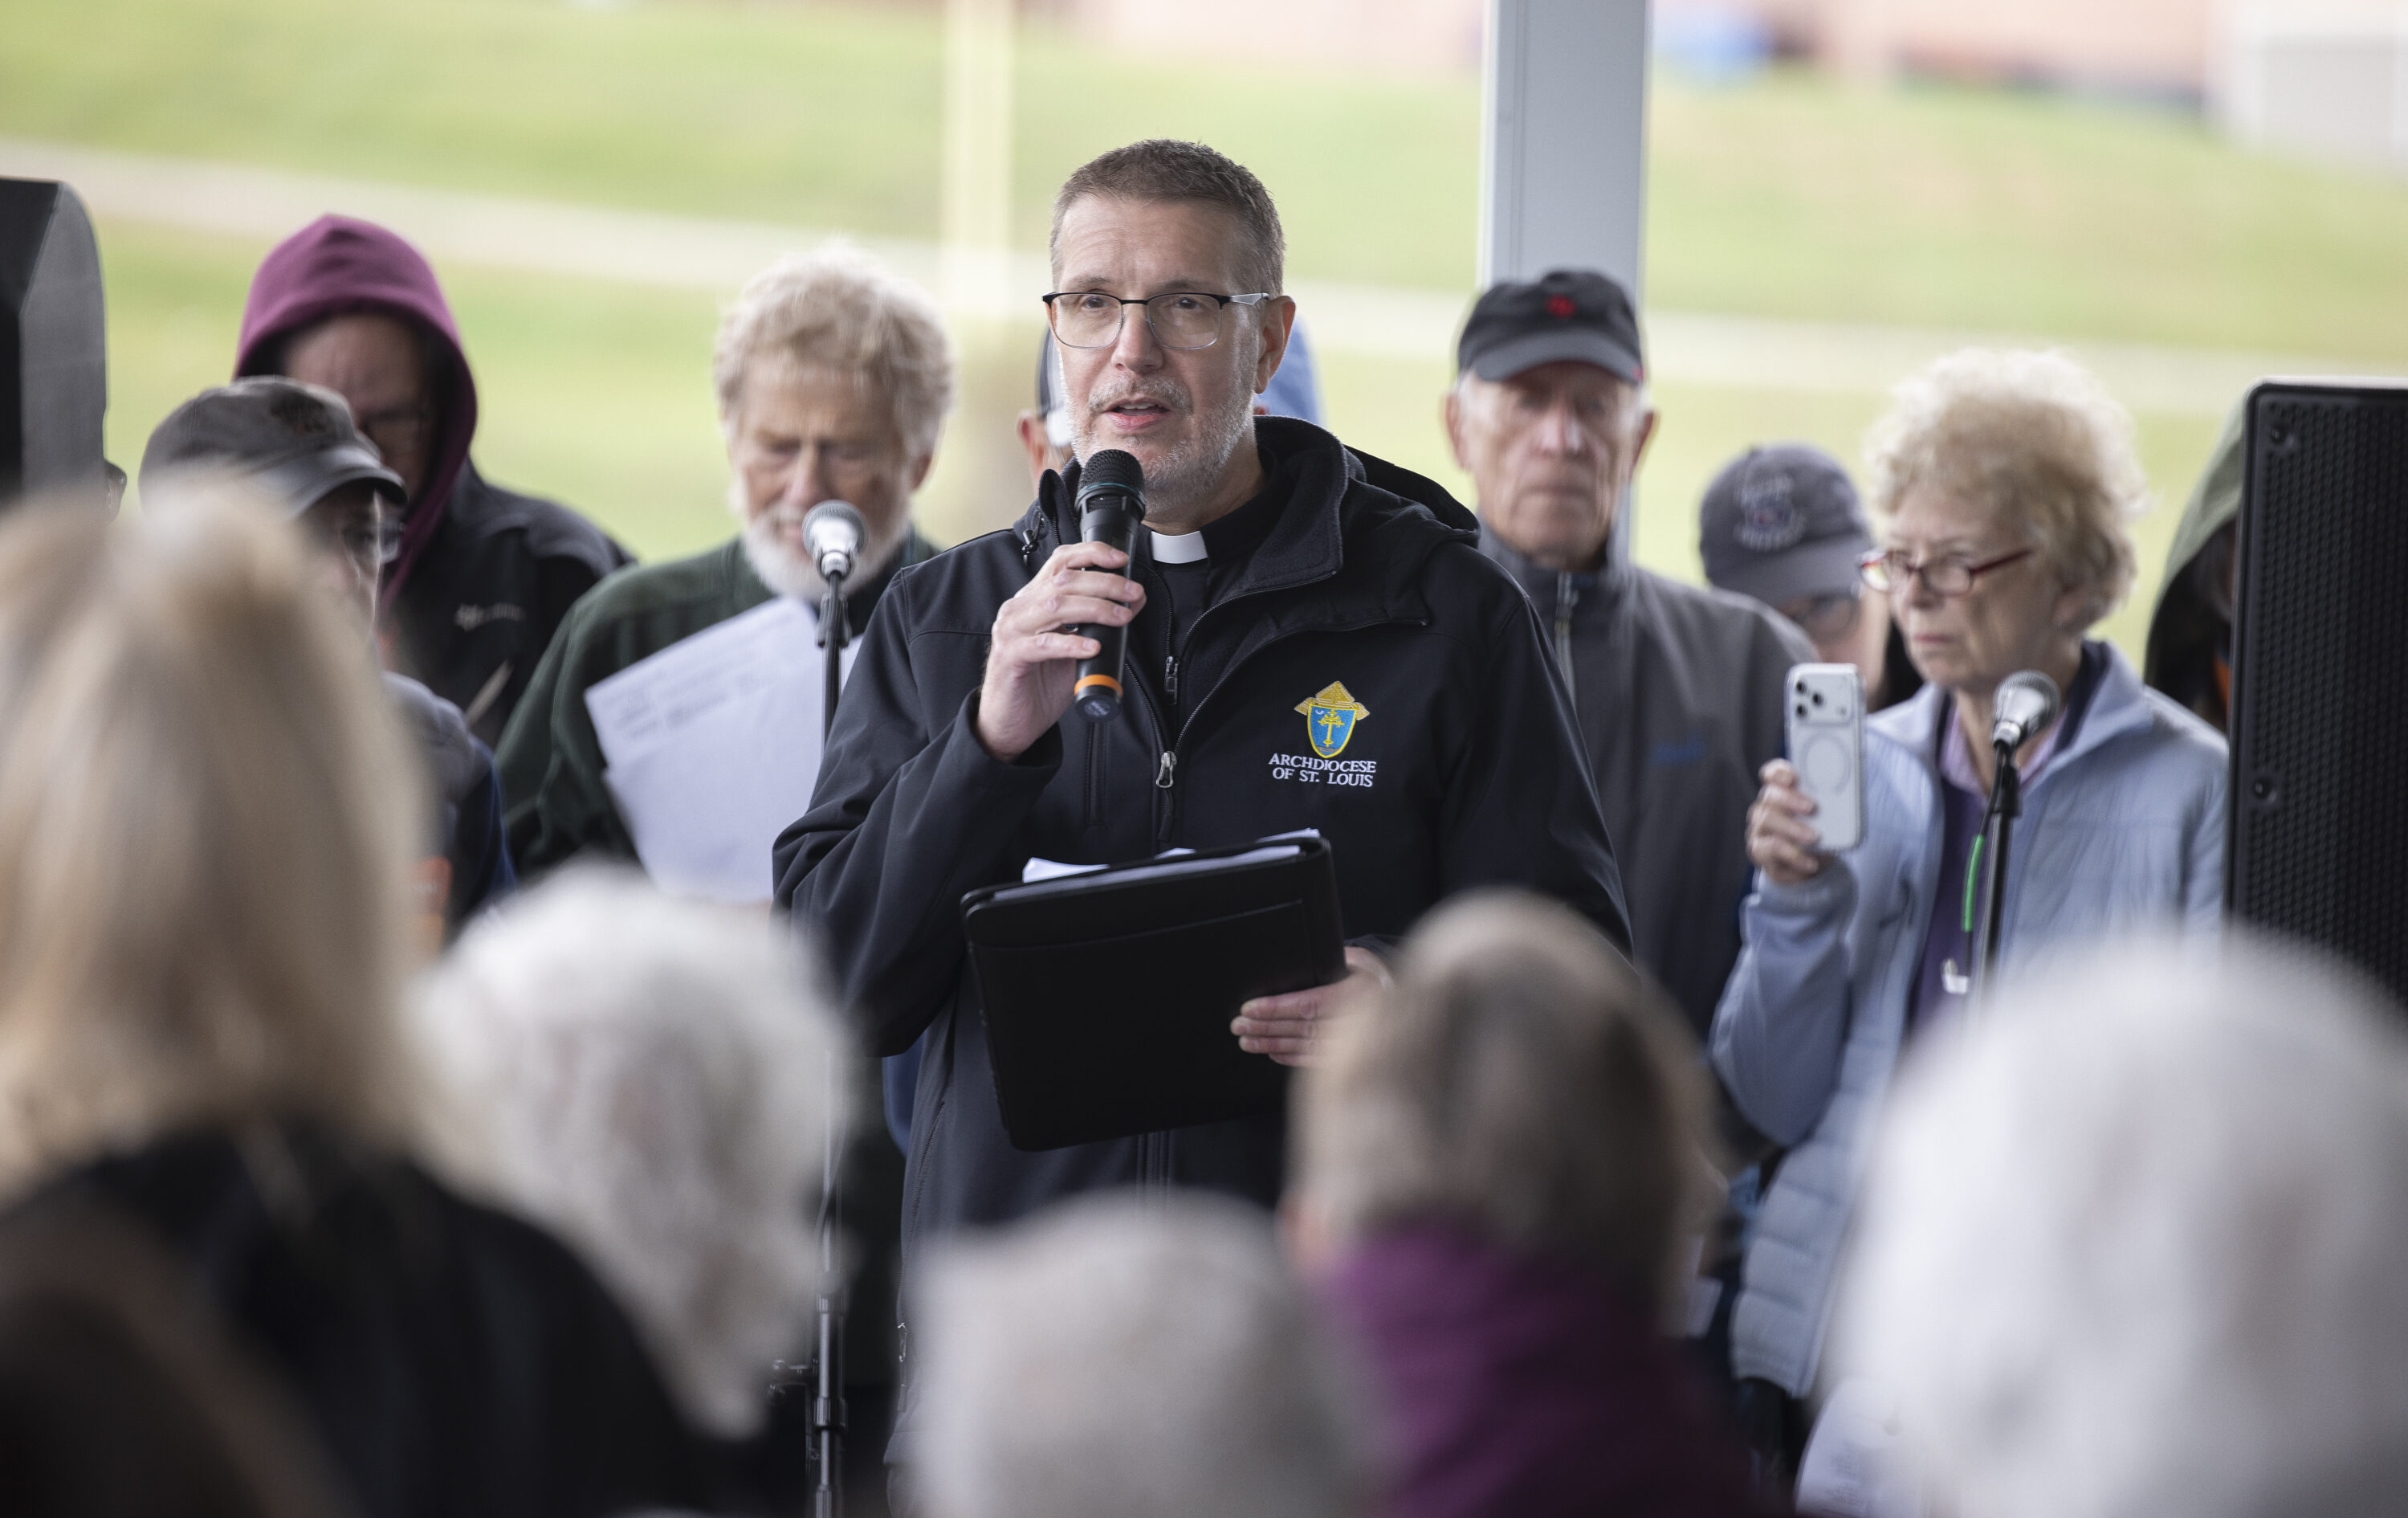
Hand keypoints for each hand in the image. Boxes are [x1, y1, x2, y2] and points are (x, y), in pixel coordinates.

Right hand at [975, 541, 1145, 761]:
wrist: (1009, 722)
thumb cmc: (1039, 684)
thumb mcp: (1073, 647)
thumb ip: (1095, 623)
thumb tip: (1131, 602)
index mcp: (1033, 600)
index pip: (1060, 561)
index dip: (1091, 554)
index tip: (1120, 559)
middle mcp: (1020, 609)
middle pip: (1064, 580)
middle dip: (1105, 583)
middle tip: (1132, 593)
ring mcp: (1012, 631)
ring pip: (1056, 606)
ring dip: (1095, 608)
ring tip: (1121, 616)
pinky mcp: (1011, 657)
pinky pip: (1044, 644)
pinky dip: (1072, 642)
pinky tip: (1092, 645)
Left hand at [1232, 946, 1391, 1067]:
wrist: (1410, 1002)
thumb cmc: (1377, 977)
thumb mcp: (1360, 960)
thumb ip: (1332, 961)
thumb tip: (1298, 962)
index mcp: (1359, 994)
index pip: (1309, 1003)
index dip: (1276, 1007)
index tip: (1250, 1008)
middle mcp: (1358, 1022)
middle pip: (1303, 1027)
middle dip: (1267, 1028)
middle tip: (1239, 1026)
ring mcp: (1356, 1045)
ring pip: (1306, 1046)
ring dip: (1273, 1044)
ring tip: (1247, 1041)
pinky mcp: (1351, 1059)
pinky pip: (1316, 1060)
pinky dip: (1291, 1057)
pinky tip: (1272, 1053)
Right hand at [1747, 758, 1824, 886]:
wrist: (1811, 863)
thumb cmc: (1819, 833)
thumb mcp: (1828, 817)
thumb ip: (1832, 805)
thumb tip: (1849, 801)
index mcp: (1782, 792)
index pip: (1772, 774)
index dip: (1779, 772)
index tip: (1792, 777)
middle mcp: (1766, 806)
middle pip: (1770, 795)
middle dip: (1790, 799)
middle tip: (1811, 807)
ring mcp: (1759, 828)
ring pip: (1767, 819)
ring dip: (1792, 827)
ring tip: (1813, 837)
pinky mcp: (1759, 850)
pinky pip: (1770, 849)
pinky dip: (1793, 855)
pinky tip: (1810, 862)